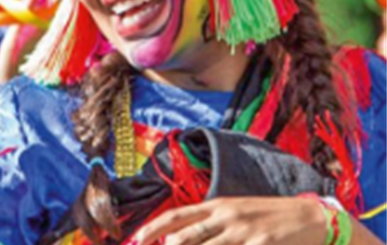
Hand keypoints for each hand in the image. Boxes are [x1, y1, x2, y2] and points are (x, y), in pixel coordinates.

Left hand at [133, 196, 327, 244]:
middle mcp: (225, 215)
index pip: (175, 217)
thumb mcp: (234, 212)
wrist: (311, 218)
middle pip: (184, 239)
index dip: (151, 230)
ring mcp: (243, 230)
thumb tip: (172, 238)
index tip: (135, 241)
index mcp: (216, 205)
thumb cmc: (266, 216)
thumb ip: (206, 222)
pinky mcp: (261, 244)